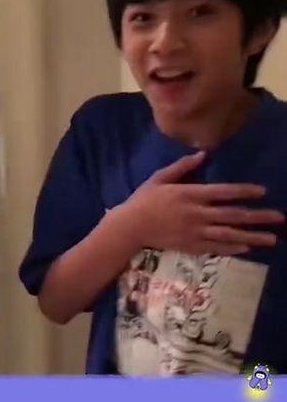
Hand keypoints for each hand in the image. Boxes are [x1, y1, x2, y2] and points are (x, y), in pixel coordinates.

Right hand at [123, 151, 283, 255]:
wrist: (130, 227)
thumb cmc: (144, 200)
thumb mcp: (160, 178)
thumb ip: (182, 167)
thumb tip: (203, 153)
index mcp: (190, 194)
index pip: (222, 192)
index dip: (243, 191)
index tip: (262, 191)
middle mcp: (196, 214)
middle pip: (232, 215)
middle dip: (258, 216)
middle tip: (279, 217)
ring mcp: (195, 232)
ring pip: (229, 235)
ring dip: (252, 236)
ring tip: (271, 239)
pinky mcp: (191, 246)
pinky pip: (216, 248)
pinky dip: (233, 248)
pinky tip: (248, 247)